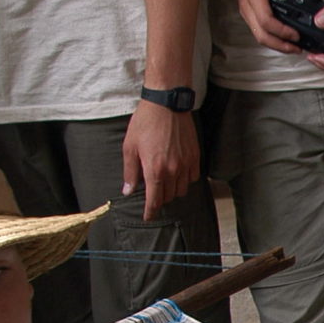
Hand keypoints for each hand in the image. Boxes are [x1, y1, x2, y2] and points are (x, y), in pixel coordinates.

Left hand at [122, 101, 199, 219]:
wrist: (167, 105)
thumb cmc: (145, 123)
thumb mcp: (130, 147)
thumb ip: (130, 172)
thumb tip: (128, 191)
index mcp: (154, 170)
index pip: (154, 200)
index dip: (151, 212)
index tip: (148, 217)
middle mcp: (173, 171)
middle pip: (168, 196)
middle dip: (160, 198)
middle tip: (152, 191)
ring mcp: (186, 164)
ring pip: (182, 189)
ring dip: (172, 190)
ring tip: (164, 181)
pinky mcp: (195, 157)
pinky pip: (193, 178)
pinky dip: (185, 180)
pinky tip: (177, 172)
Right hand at [225, 0, 319, 54]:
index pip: (267, 21)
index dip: (282, 31)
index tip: (296, 34)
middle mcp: (248, 7)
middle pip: (261, 35)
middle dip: (280, 45)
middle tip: (297, 48)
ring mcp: (245, 11)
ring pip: (258, 35)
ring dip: (275, 44)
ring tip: (292, 47)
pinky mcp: (247, 12)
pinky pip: (257, 30)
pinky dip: (269, 37)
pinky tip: (282, 37)